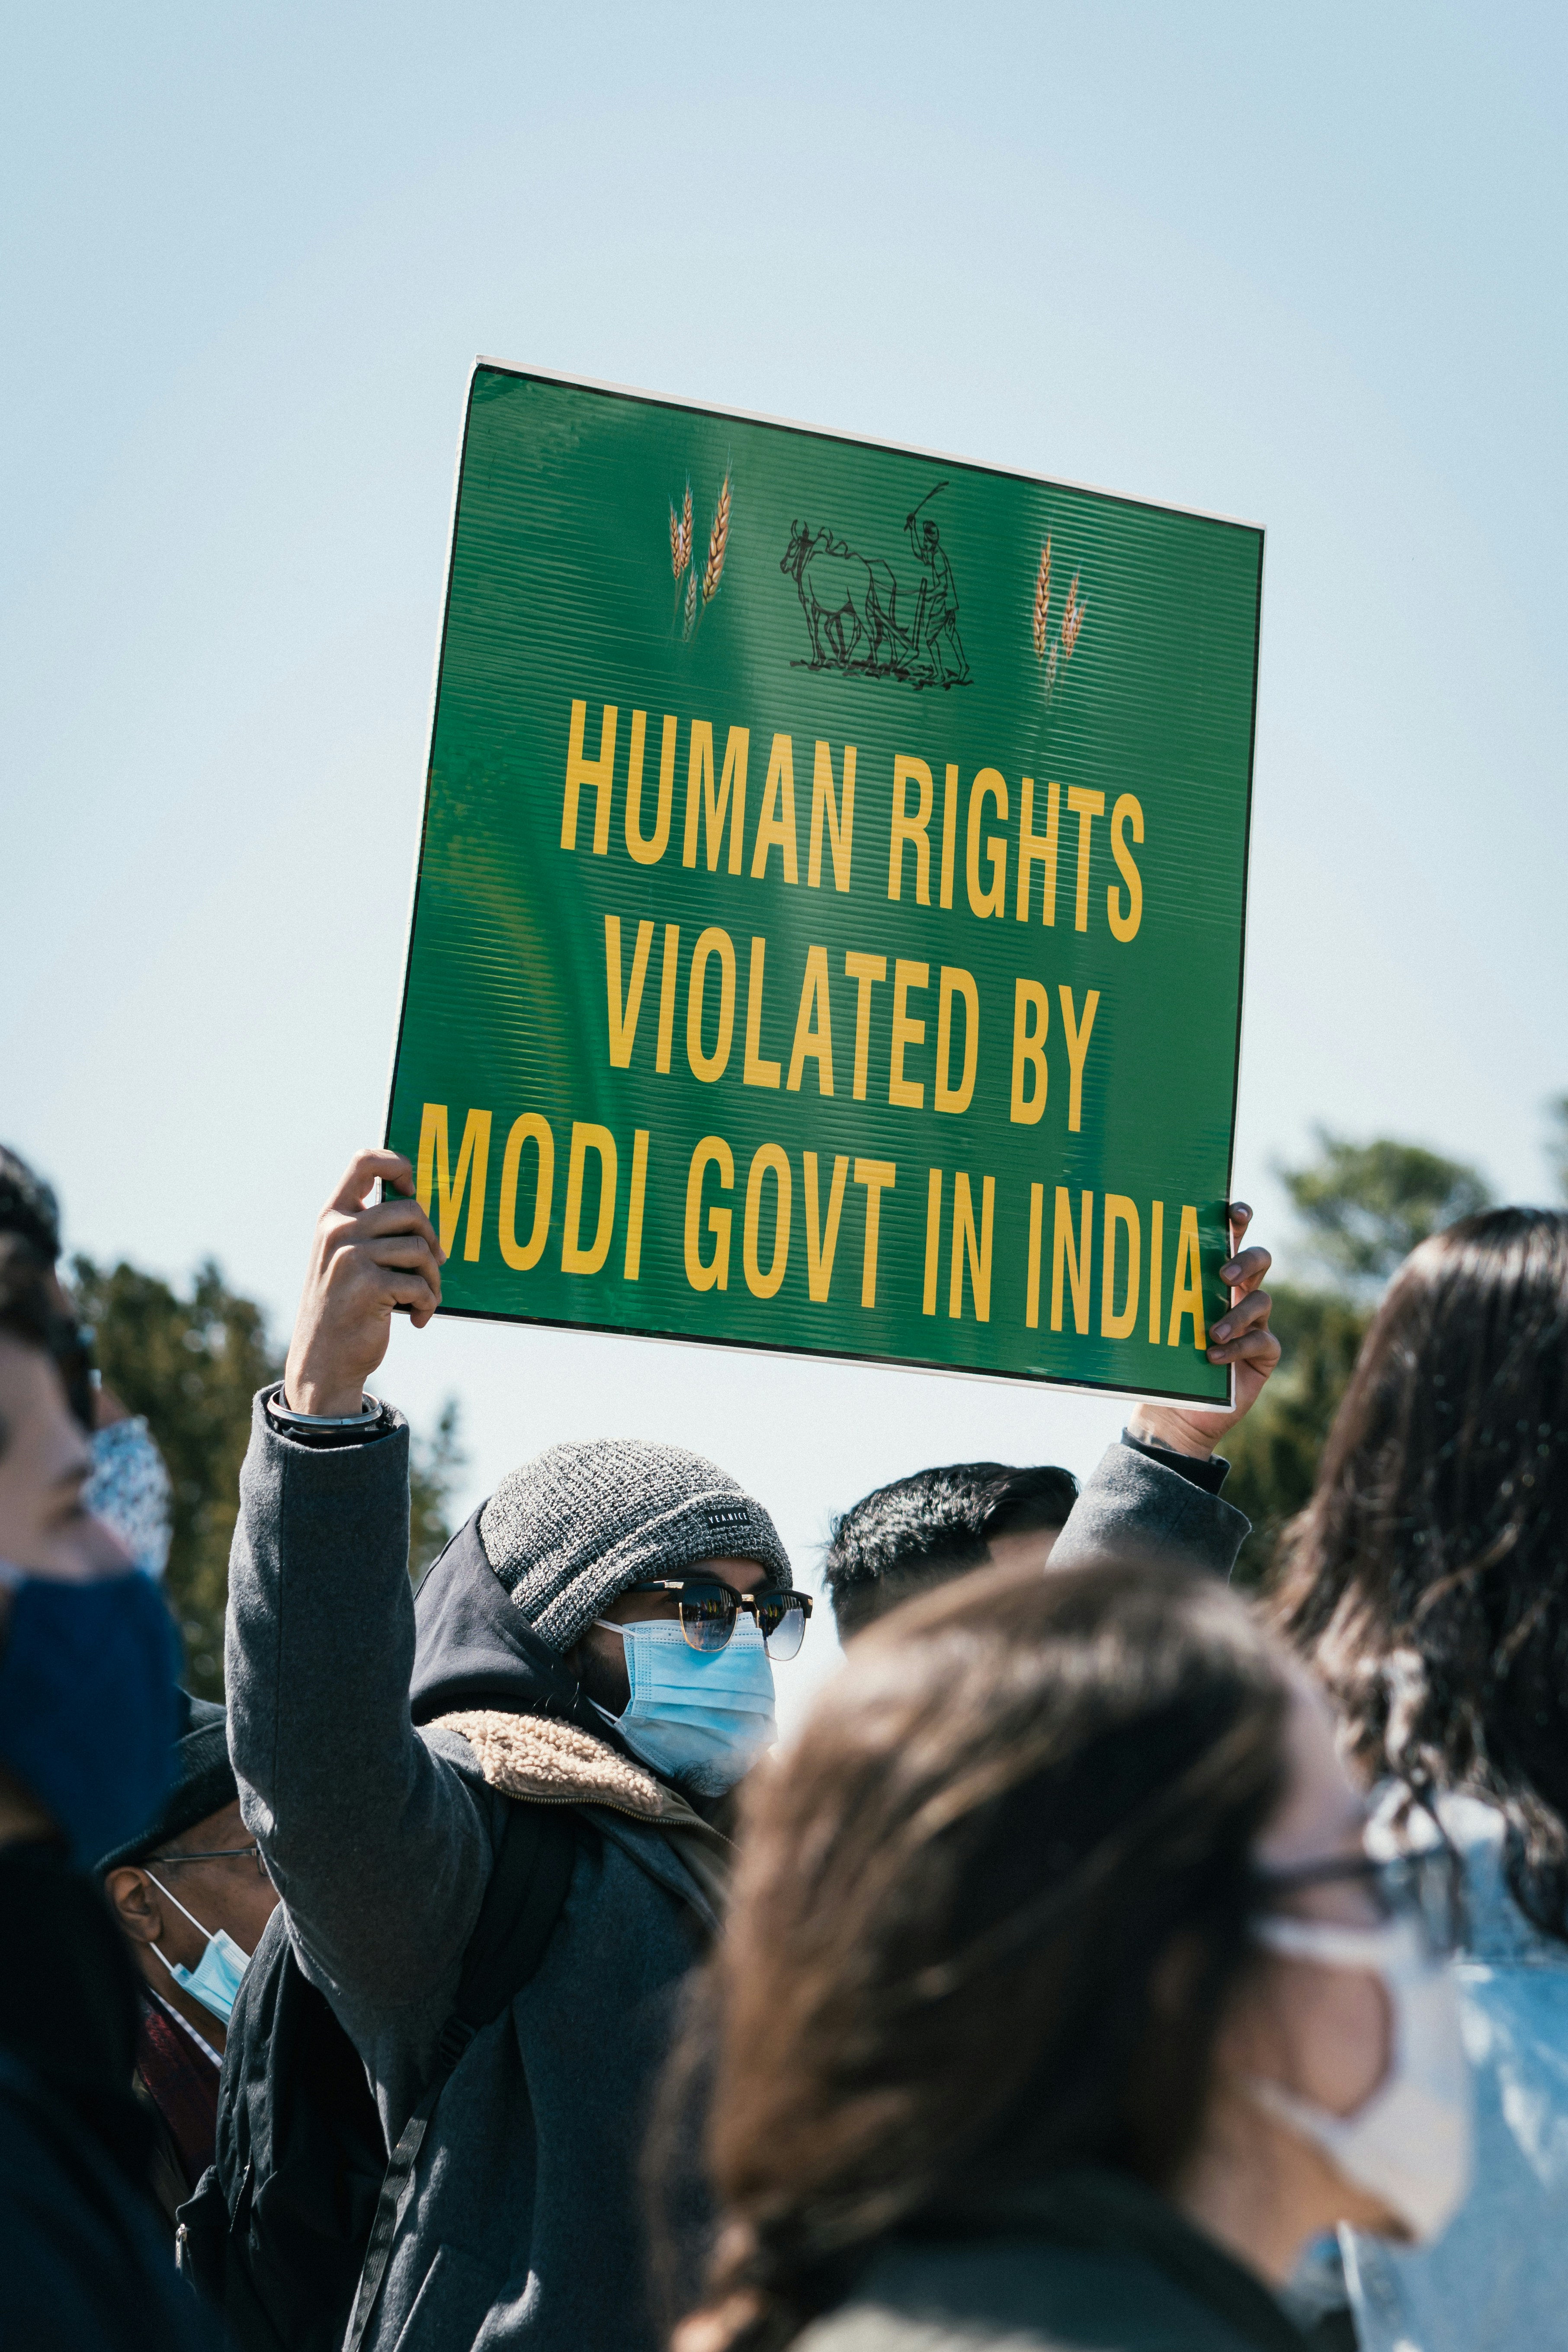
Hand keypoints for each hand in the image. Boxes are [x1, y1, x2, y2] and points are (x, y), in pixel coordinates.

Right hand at [283, 1151, 445, 1416]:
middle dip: (432, 1239)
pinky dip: (428, 1304)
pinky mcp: (368, 1285)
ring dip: (434, 1279)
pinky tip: (418, 1319)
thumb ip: (371, 1230)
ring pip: (422, 1249)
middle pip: (411, 1209)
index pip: (364, 1161)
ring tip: (425, 1299)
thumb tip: (421, 1208)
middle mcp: (338, 1230)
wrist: (322, 1361)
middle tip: (434, 1264)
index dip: (397, 1164)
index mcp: (332, 1216)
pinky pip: (420, 1283)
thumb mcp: (346, 1260)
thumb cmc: (344, 1307)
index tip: (412, 1188)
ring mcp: (351, 1257)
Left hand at [1126, 1202, 1278, 1460]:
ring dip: (1236, 1314)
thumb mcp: (1156, 1322)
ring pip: (1262, 1300)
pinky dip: (1237, 1347)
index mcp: (1215, 1278)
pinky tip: (1213, 1357)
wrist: (1174, 1412)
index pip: (1232, 1237)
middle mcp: (1240, 1294)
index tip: (1232, 1212)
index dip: (1238, 1219)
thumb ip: (1152, 1294)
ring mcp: (1256, 1323)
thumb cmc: (1162, 1360)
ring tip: (1212, 1332)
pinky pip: (1262, 1340)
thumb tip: (1110, 1258)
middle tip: (1223, 1274)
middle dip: (1246, 1260)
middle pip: (1260, 1259)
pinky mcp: (1264, 1353)